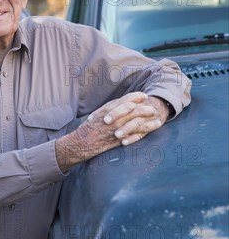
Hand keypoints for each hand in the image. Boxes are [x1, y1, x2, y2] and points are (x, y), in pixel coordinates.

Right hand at [55, 92, 169, 171]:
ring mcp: (118, 127)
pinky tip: (153, 127)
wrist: (82, 142)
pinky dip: (147, 129)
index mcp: (109, 109)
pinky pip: (137, 132)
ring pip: (138, 119)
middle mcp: (115, 116)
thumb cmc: (87, 129)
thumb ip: (108, 110)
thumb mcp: (97, 114)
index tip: (143, 96)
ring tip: (157, 117)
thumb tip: (117, 106)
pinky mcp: (120, 138)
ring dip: (149, 117)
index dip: (137, 96)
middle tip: (153, 107)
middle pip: (135, 108)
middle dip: (146, 107)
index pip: (126, 99)